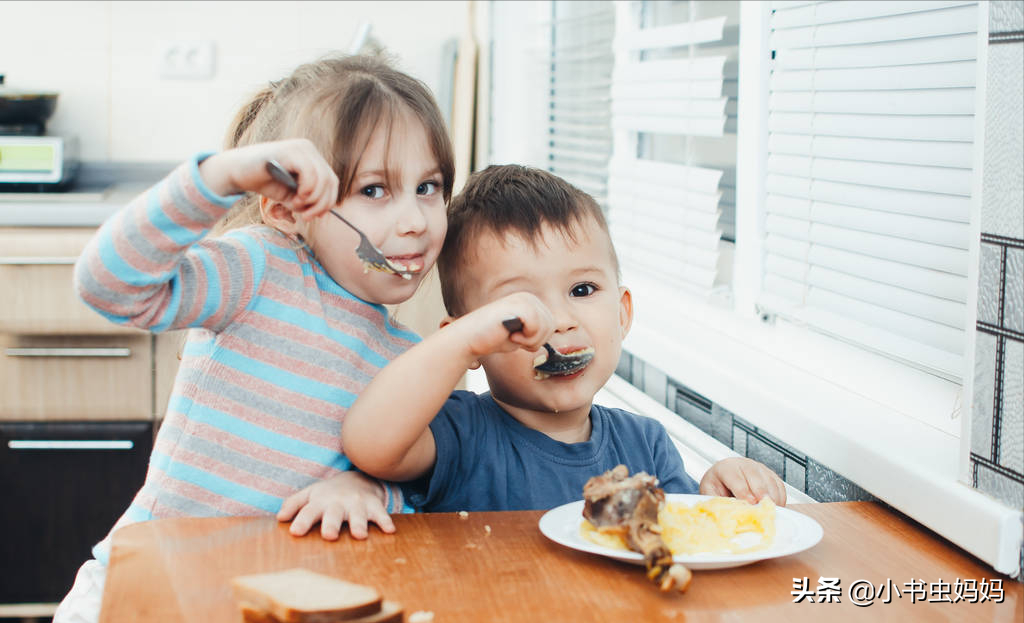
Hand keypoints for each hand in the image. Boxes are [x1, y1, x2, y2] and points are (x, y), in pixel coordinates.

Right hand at [198, 138, 339, 219]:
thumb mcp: (291, 194)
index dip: (328, 201)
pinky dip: (306, 189)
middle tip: (306, 216)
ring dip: (312, 199)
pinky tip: (296, 196)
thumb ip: (308, 199)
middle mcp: (308, 149)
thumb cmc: (264, 182)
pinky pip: (310, 172)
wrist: (236, 172)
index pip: (332, 181)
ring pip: (323, 178)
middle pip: (330, 181)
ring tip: (296, 205)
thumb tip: (324, 210)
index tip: (315, 215)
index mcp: (312, 157)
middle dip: (321, 204)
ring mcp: (300, 148)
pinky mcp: (289, 151)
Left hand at [276, 471, 395, 539]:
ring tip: (359, 535)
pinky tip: (390, 530)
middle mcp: (338, 503)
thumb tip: (279, 518)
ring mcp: (357, 503)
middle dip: (332, 524)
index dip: (302, 521)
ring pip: (358, 515)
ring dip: (359, 524)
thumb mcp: (310, 494)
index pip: (309, 511)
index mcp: (320, 502)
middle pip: (334, 514)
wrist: (358, 478)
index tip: (295, 532)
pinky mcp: (374, 505)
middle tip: (329, 535)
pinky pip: (381, 513)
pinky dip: (385, 521)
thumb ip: (294, 504)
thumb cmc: (329, 493)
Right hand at [451, 292, 556, 363]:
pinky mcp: (520, 306)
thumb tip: (554, 330)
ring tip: (512, 336)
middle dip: (535, 340)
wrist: (470, 338)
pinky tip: (510, 335)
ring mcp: (524, 299)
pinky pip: (537, 327)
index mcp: (529, 302)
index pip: (550, 325)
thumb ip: (536, 330)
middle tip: (514, 338)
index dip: (537, 339)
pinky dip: (526, 338)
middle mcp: (528, 297)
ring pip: (547, 327)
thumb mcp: (520, 334)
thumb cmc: (492, 338)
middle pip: (551, 326)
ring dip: (530, 340)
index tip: (517, 338)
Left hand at [700, 457, 786, 505]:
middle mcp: (743, 464)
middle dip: (760, 492)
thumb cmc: (716, 489)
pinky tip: (776, 508)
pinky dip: (780, 498)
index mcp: (725, 468)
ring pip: (769, 480)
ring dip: (772, 496)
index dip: (743, 491)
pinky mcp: (770, 475)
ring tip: (771, 511)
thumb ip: (718, 501)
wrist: (723, 483)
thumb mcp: (710, 494)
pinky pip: (779, 485)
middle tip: (764, 507)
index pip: (735, 477)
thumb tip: (727, 513)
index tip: (749, 502)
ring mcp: (758, 468)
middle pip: (755, 475)